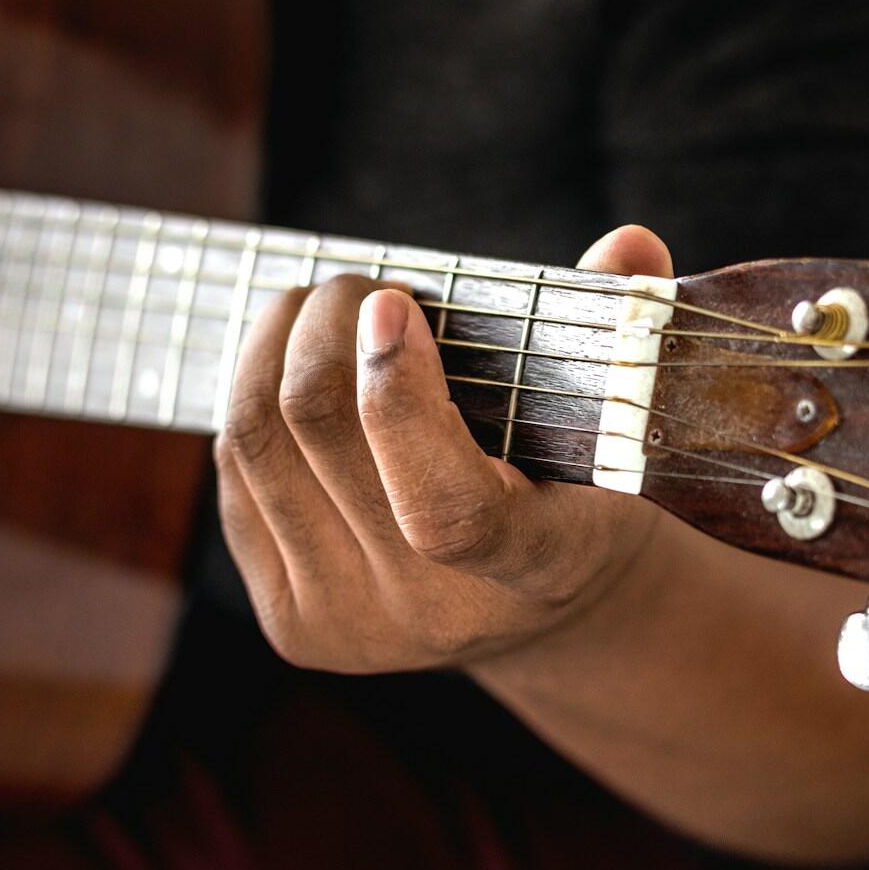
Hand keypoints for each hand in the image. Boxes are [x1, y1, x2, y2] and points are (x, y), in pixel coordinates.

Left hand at [215, 226, 672, 672]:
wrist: (529, 613)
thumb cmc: (574, 491)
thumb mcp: (615, 425)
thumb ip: (619, 331)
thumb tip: (632, 244)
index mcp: (535, 568)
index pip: (447, 511)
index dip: (399, 401)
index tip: (395, 303)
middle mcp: (432, 613)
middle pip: (322, 434)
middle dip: (328, 323)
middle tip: (361, 285)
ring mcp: (350, 625)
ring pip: (258, 443)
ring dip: (275, 345)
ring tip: (322, 309)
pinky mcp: (291, 624)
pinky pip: (236, 475)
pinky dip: (252, 399)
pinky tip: (290, 371)